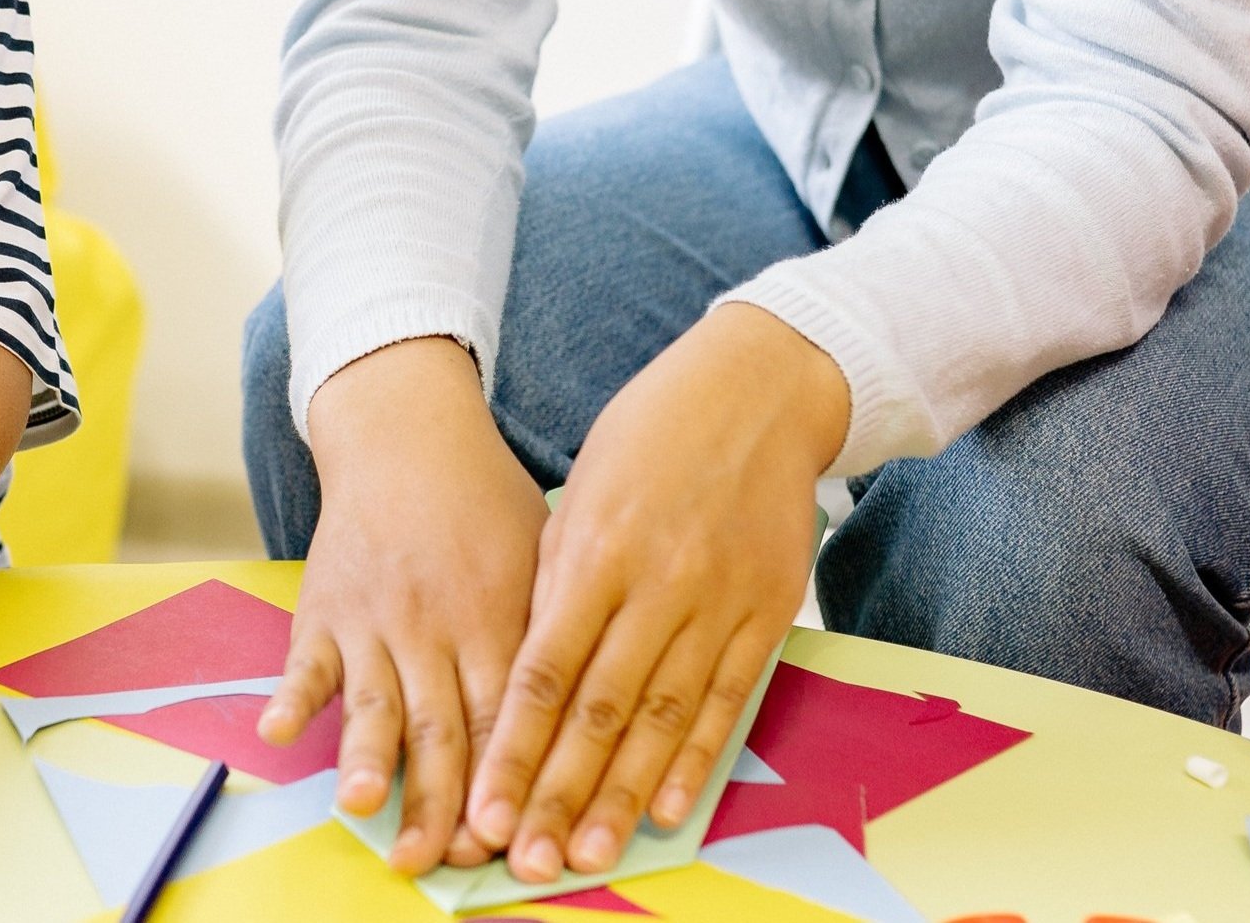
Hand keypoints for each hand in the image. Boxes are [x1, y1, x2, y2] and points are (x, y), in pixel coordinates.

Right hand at [262, 338, 547, 873]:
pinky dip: (292, 697)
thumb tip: (587, 727)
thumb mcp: (542, 554)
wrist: (407, 431)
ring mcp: (375, 617)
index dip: (506, 781)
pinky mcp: (324, 606)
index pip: (506, 716)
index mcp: (497, 616)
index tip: (507, 844)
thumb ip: (555, 637)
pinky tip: (277, 733)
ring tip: (365, 807)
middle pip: (439, 726)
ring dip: (369, 758)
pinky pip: (305, 659)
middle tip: (434, 861)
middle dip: (438, 801)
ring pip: (374, 701)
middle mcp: (435, 624)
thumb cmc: (485, 501)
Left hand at [466, 303, 844, 885]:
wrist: (759, 389)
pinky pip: (726, 699)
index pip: (545, 668)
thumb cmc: (654, 430)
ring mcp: (717, 601)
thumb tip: (534, 663)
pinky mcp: (765, 612)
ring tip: (587, 853)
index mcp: (596, 546)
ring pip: (661, 717)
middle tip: (526, 859)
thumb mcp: (587, 485)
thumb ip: (560, 573)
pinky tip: (669, 808)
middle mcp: (656, 581)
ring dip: (623, 795)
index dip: (513, 746)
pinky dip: (696, 758)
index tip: (484, 805)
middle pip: (599, 709)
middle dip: (557, 791)